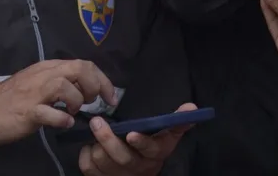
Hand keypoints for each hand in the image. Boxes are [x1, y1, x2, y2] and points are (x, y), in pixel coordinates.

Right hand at [0, 60, 115, 145]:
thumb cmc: (11, 99)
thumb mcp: (38, 83)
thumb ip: (60, 82)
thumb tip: (85, 89)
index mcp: (48, 67)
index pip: (85, 64)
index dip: (103, 80)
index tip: (111, 97)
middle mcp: (44, 75)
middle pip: (80, 69)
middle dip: (94, 87)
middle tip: (91, 102)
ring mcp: (34, 92)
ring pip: (67, 87)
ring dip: (77, 102)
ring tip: (72, 112)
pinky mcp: (27, 110)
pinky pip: (51, 113)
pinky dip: (62, 119)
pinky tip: (63, 123)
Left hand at [78, 103, 196, 175]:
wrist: (140, 174)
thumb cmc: (152, 147)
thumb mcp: (167, 135)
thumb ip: (177, 122)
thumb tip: (191, 107)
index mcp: (156, 154)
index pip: (150, 150)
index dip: (141, 143)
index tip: (131, 133)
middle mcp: (139, 168)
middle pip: (122, 158)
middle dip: (108, 139)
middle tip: (97, 121)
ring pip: (103, 161)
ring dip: (96, 145)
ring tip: (96, 131)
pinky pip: (88, 168)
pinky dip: (86, 154)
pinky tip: (90, 146)